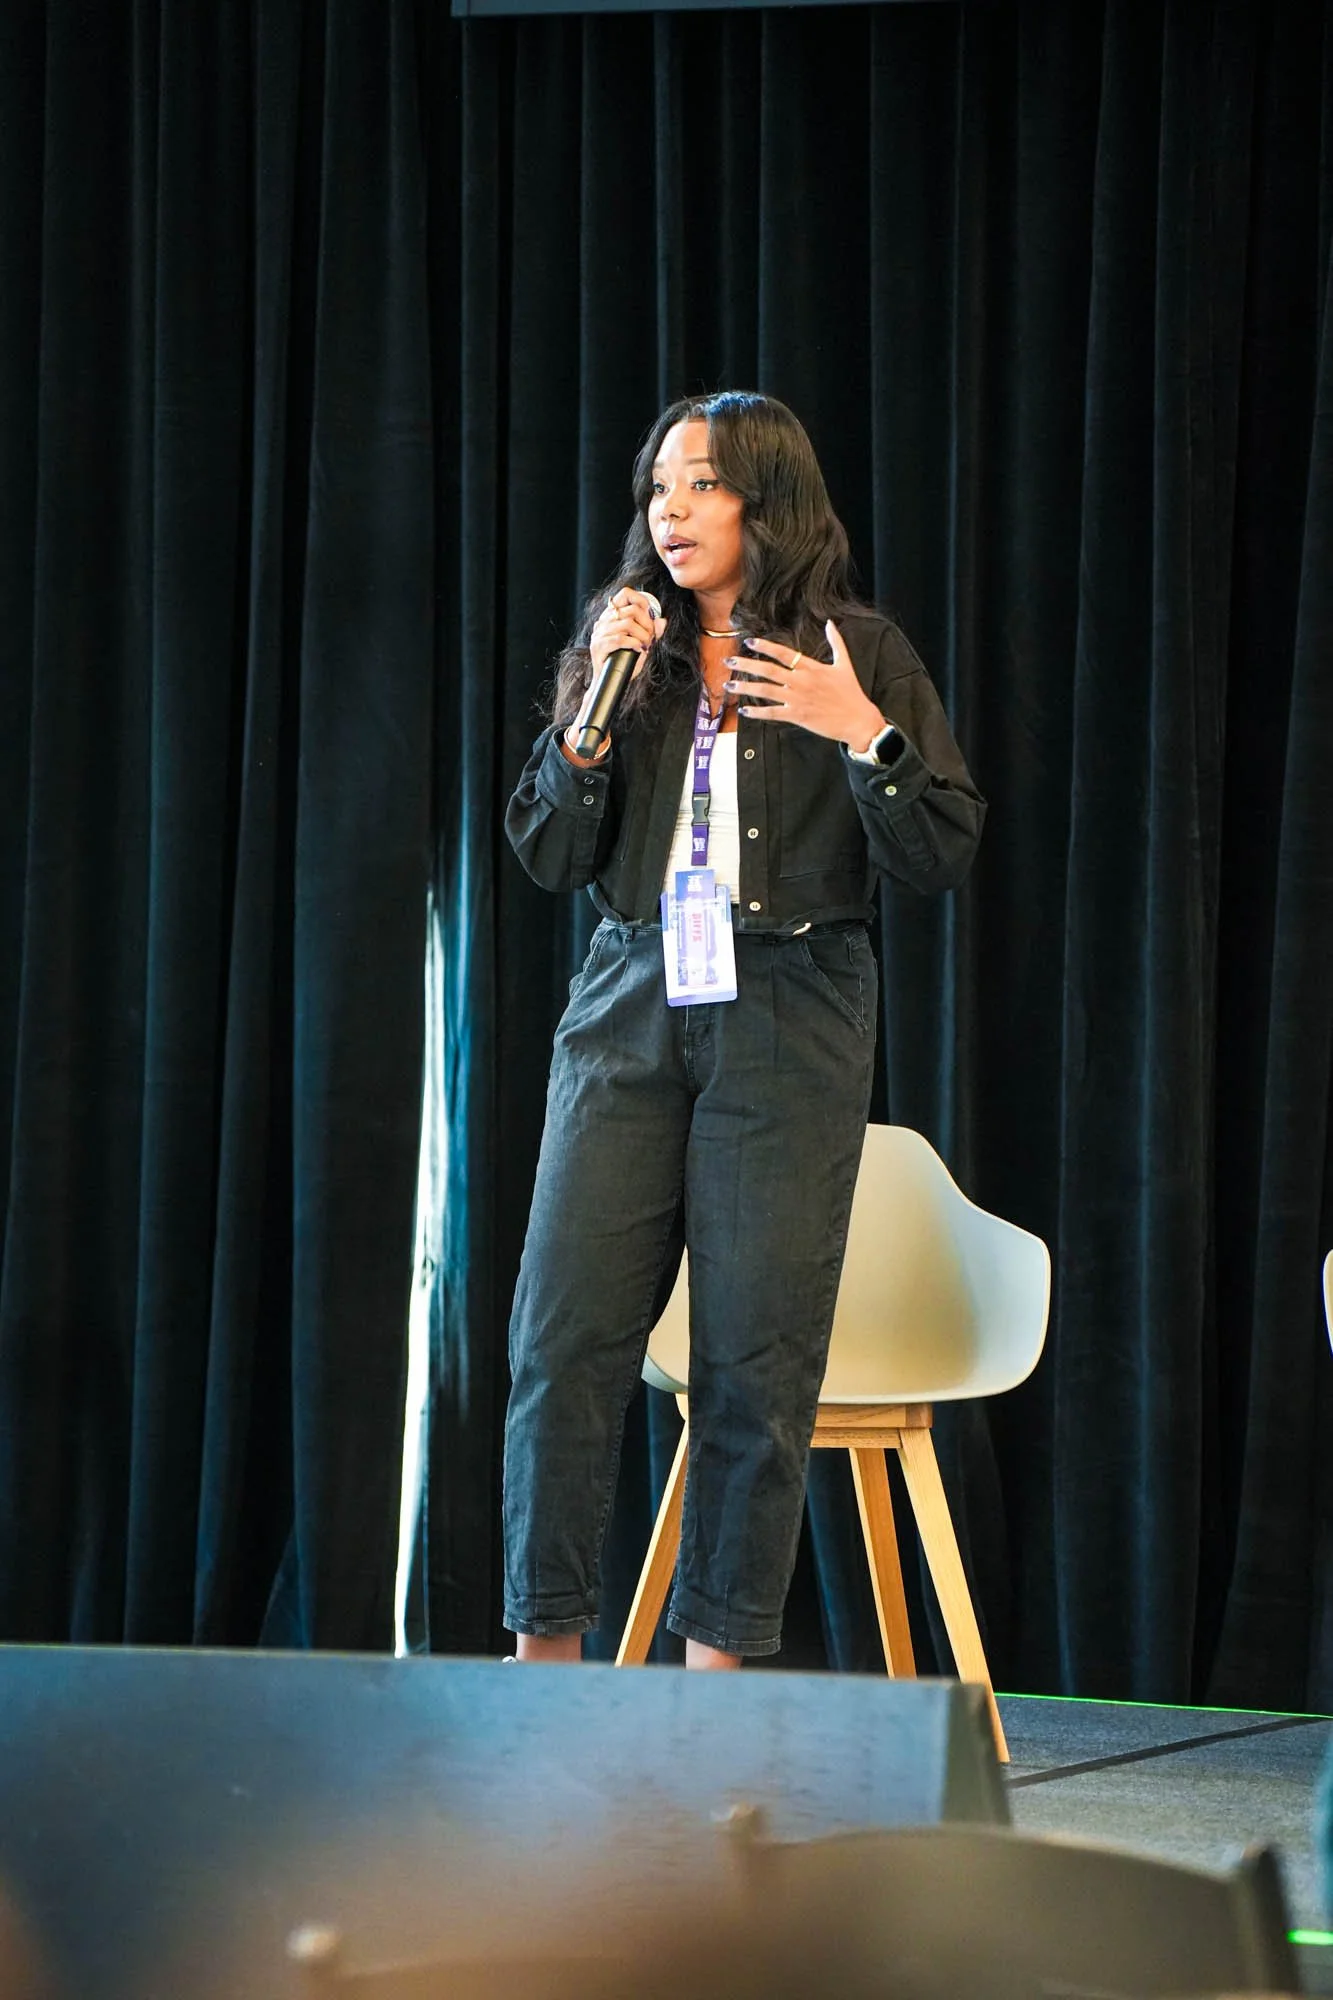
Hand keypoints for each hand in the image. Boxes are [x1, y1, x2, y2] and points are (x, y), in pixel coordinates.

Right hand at [589, 588, 665, 674]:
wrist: (609, 683)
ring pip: (627, 624)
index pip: (625, 594)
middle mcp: (603, 621)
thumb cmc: (623, 662)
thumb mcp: (640, 644)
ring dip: (642, 635)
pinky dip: (634, 643)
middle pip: (631, 610)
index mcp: (612, 616)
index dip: (642, 600)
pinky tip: (638, 649)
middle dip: (647, 624)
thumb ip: (651, 633)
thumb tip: (662, 621)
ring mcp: (599, 634)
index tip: (651, 615)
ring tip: (645, 645)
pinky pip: (620, 639)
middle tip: (651, 637)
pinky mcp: (598, 646)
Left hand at [724, 619, 884, 747]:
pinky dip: (758, 712)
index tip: (750, 641)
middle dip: (746, 665)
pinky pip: (773, 713)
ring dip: (745, 687)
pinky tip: (744, 710)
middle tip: (729, 661)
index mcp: (811, 667)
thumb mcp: (844, 664)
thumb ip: (836, 642)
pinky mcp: (797, 716)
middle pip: (768, 670)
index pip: (783, 653)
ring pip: (766, 691)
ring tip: (729, 685)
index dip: (765, 646)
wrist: (857, 720)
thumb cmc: (851, 692)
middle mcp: (801, 681)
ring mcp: (797, 699)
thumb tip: (830, 623)